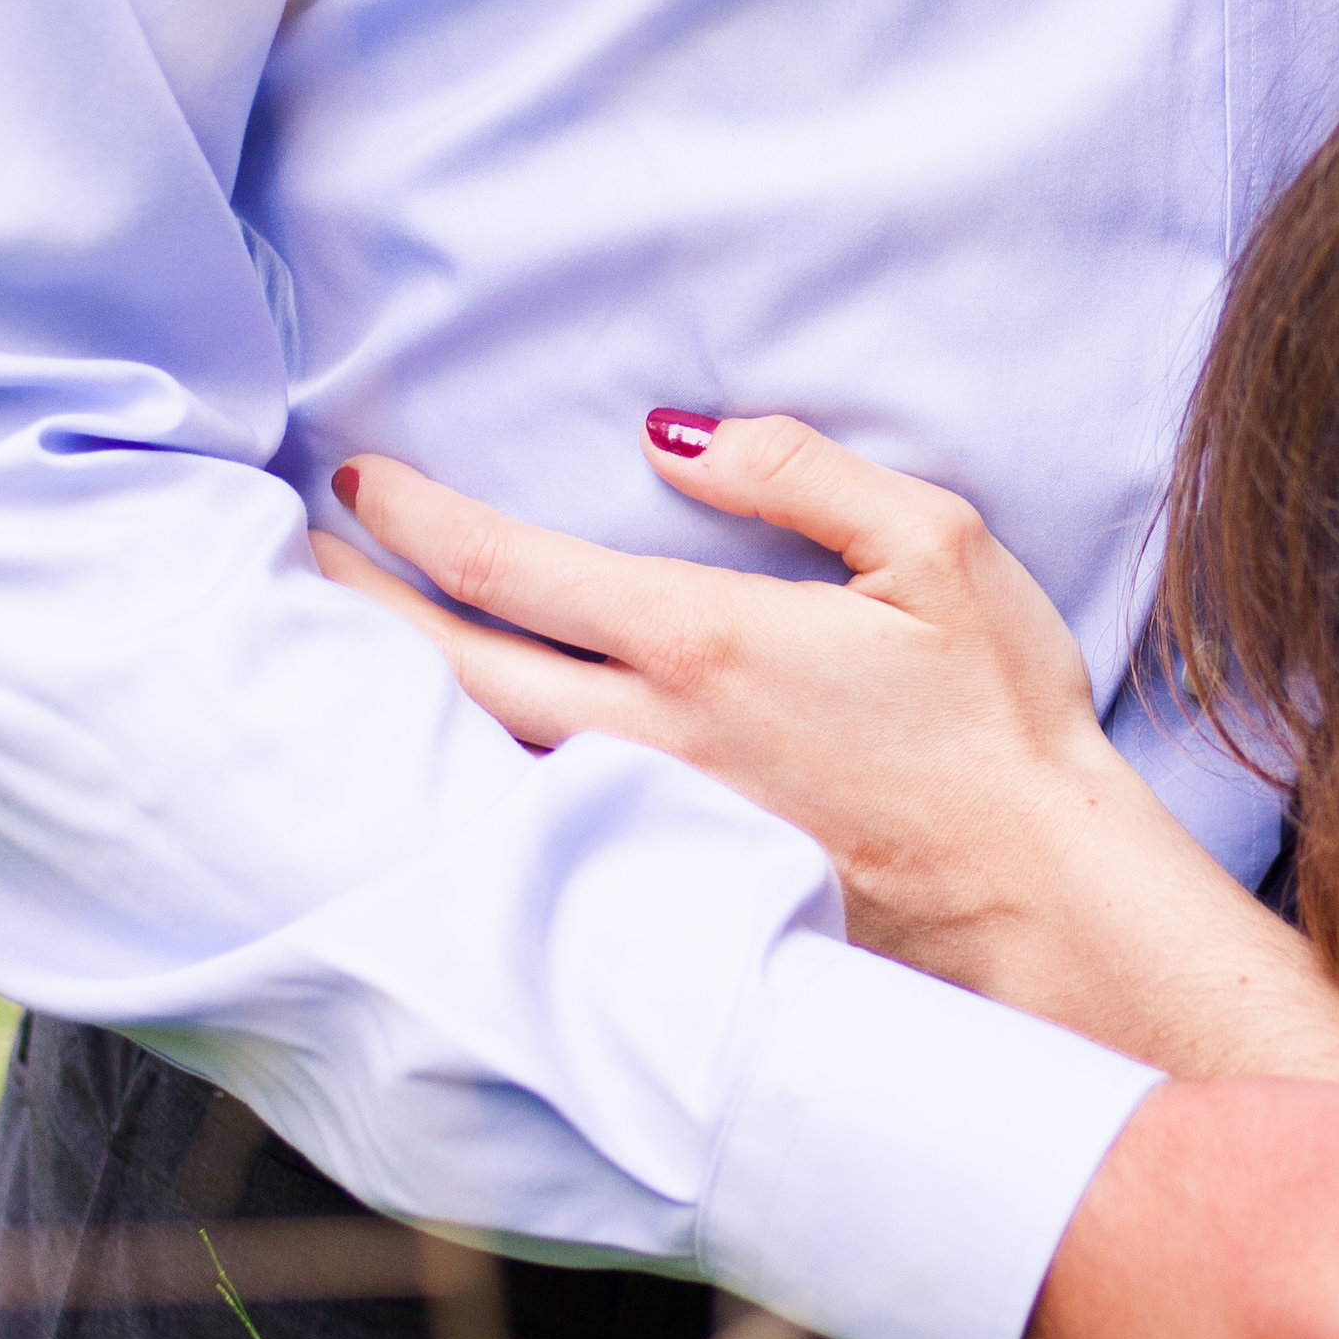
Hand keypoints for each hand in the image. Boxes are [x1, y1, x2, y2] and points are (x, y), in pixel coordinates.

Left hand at [313, 414, 1115, 986]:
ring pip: (475, 760)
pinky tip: (433, 771)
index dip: (416, 517)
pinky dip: (461, 790)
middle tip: (297, 560)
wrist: (1040, 900)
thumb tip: (678, 438)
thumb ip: (800, 471)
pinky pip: (532, 831)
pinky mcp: (671, 891)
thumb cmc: (1001, 723)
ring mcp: (651, 829)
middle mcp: (649, 742)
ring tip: (336, 656)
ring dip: (393, 704)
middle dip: (359, 608)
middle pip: (450, 672)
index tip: (363, 479)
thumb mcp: (935, 548)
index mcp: (701, 643)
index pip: (507, 569)